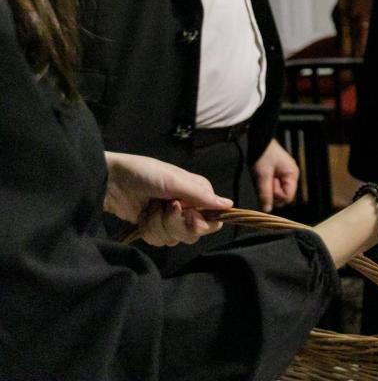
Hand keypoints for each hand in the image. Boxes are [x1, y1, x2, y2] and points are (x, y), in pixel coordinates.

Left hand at [104, 152, 231, 245]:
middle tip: (165, 208)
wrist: (110, 182)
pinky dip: (149, 230)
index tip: (189, 216)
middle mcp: (188, 207)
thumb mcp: (174, 181)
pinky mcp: (154, 228)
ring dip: (159, 226)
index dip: (201, 223)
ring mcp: (170, 219)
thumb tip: (230, 205)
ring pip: (176, 239)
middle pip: (194, 233)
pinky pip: (160, 241)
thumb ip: (201, 196)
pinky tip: (142, 217)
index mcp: (198, 193)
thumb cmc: (145, 174)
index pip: (212, 219)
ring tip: (149, 208)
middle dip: (176, 224)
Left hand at [254, 138, 298, 212]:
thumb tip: (267, 210)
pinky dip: (268, 183)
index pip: (287, 197)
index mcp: (292, 175)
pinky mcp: (279, 172)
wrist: (259, 139)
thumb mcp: (262, 176)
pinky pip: (275, 184)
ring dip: (269, 187)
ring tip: (263, 176)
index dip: (276, 196)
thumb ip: (265, 194)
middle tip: (264, 180)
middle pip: (283, 195)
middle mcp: (292, 175)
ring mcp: (286, 174)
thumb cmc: (262, 155)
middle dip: (272, 192)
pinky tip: (263, 175)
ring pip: (278, 191)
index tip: (267, 186)